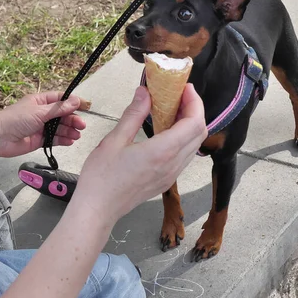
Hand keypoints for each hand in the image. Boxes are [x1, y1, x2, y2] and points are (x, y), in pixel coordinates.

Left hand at [0, 92, 88, 157]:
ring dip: (69, 131)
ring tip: (77, 135)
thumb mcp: (40, 111)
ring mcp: (41, 127)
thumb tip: (76, 100)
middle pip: (62, 115)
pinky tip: (70, 141)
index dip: (73, 102)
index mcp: (40, 101)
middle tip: (82, 125)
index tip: (85, 107)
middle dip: (72, 119)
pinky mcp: (39, 140)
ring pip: (59, 128)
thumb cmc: (16, 119)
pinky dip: (62, 140)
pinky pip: (54, 139)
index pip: (61, 99)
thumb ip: (59, 108)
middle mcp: (42, 113)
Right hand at [73, 85, 206, 222]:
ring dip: (190, 124)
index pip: (194, 123)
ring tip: (173, 108)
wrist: (98, 210)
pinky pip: (184, 155)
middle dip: (194, 110)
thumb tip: (145, 92)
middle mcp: (173, 164)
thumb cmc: (102, 176)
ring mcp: (171, 175)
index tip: (185, 87)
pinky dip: (183, 137)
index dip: (194, 102)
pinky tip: (166, 129)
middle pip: (199, 133)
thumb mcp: (115, 139)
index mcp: (162, 152)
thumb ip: (134, 114)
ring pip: (194, 145)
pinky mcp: (166, 180)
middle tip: (179, 94)